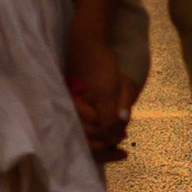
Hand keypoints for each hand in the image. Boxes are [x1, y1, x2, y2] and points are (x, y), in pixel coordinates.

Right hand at [65, 23, 135, 159]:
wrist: (88, 40)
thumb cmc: (97, 67)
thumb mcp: (108, 93)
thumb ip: (110, 119)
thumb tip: (116, 141)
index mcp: (72, 114)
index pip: (88, 144)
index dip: (106, 151)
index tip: (124, 151)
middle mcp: (67, 113)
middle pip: (86, 141)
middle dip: (105, 144)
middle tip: (124, 143)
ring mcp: (69, 106)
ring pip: (86, 132)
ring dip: (103, 136)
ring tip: (121, 135)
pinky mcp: (74, 100)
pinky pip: (85, 121)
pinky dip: (99, 126)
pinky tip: (110, 124)